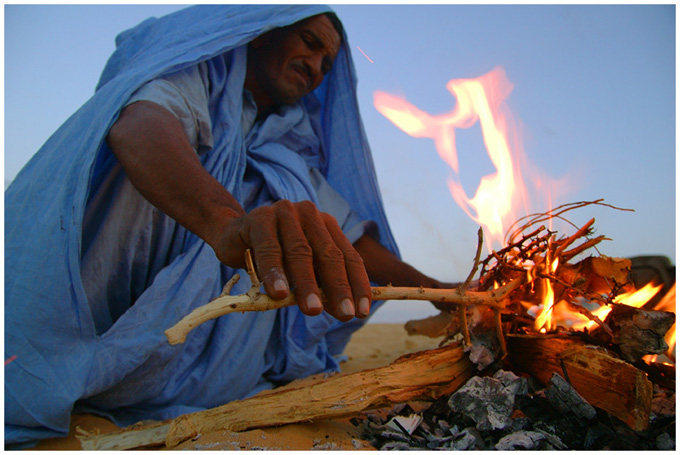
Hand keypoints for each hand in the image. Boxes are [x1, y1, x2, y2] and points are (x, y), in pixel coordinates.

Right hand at [211, 199, 371, 321]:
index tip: (361, 312)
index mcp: (327, 225)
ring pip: (300, 252)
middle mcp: (310, 215)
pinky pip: (269, 249)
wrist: (233, 235)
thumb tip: (343, 310)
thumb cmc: (273, 257)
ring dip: (307, 283)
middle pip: (329, 255)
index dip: (357, 284)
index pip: (348, 256)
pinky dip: (275, 273)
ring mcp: (285, 213)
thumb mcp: (300, 269)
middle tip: (345, 315)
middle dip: (338, 287)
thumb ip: (319, 283)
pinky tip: (279, 293)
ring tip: (313, 310)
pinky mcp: (259, 218)